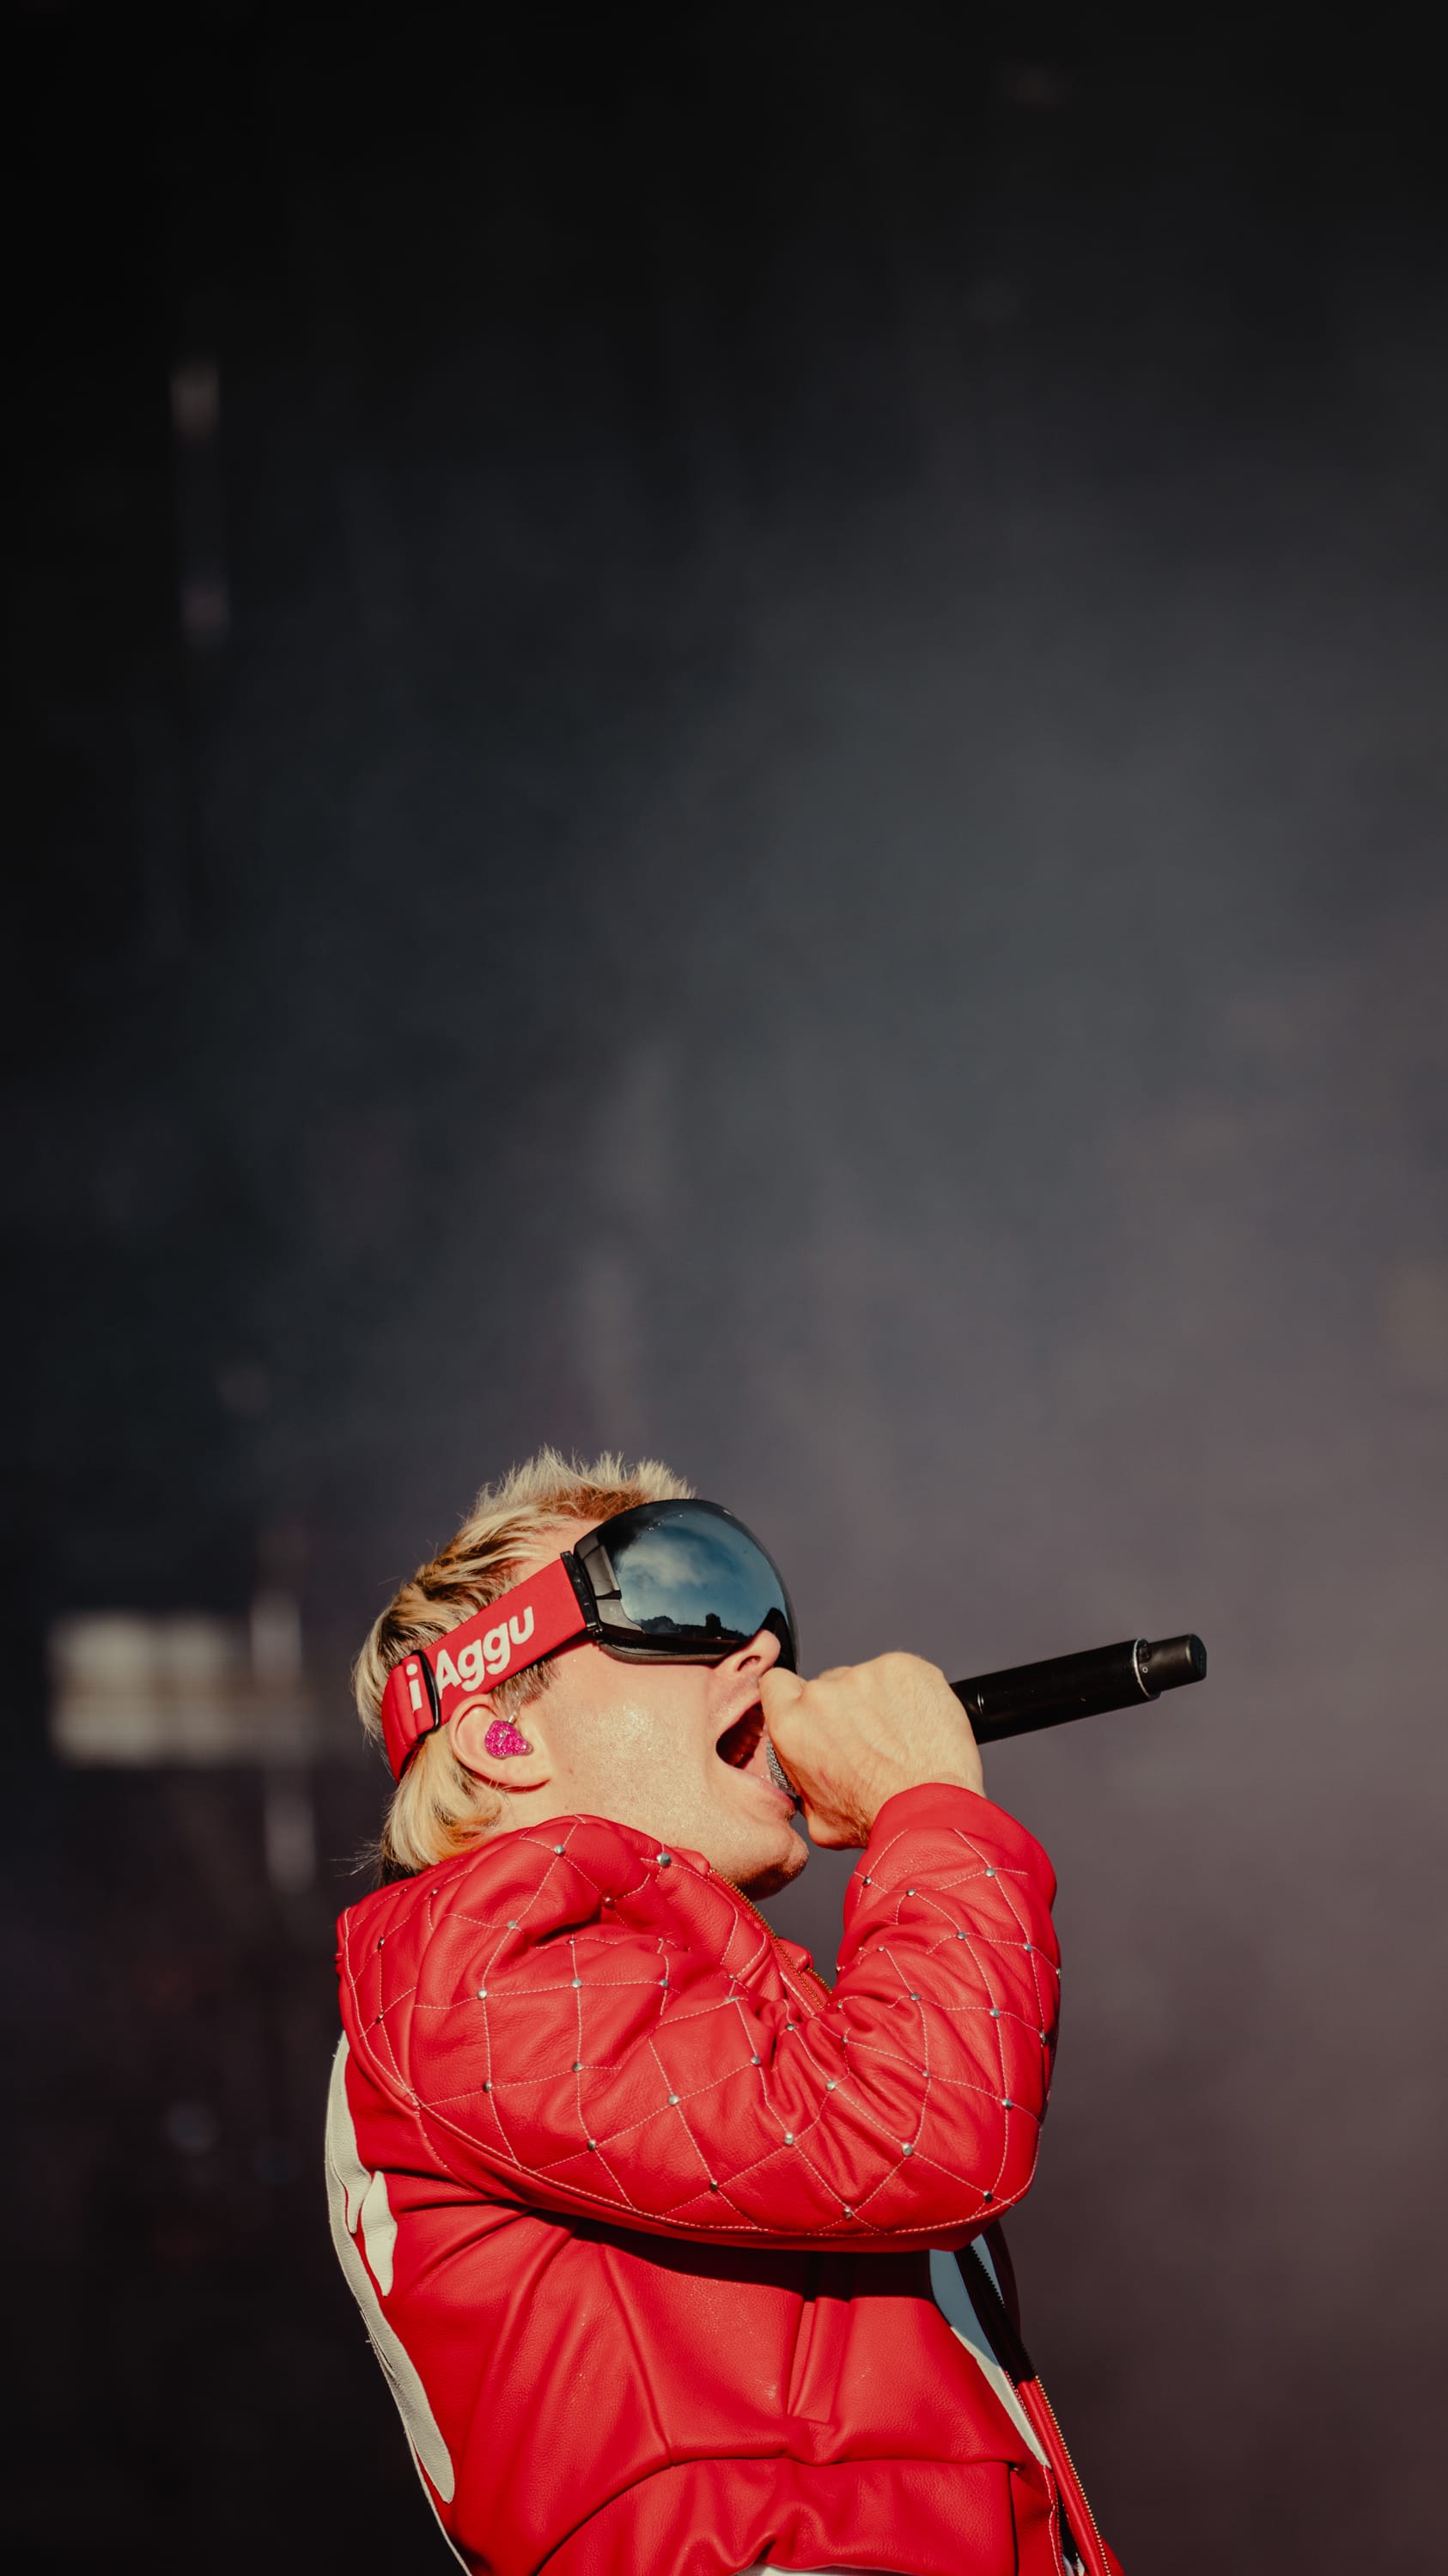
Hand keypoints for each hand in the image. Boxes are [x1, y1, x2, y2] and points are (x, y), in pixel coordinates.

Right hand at [760, 1652, 984, 1847]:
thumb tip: (806, 1773)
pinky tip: (918, 1724)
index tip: (814, 1711)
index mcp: (793, 1726)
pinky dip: (910, 1692)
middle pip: (827, 1684)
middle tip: (868, 1740)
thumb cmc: (880, 1817)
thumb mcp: (819, 1819)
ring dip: (878, 1701)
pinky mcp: (903, 1667)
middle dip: (843, 1707)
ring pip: (866, 1679)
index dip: (793, 1696)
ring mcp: (865, 1675)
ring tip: (899, 1738)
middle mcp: (823, 1694)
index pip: (777, 1684)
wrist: (931, 1810)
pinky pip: (900, 1674)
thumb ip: (803, 1782)